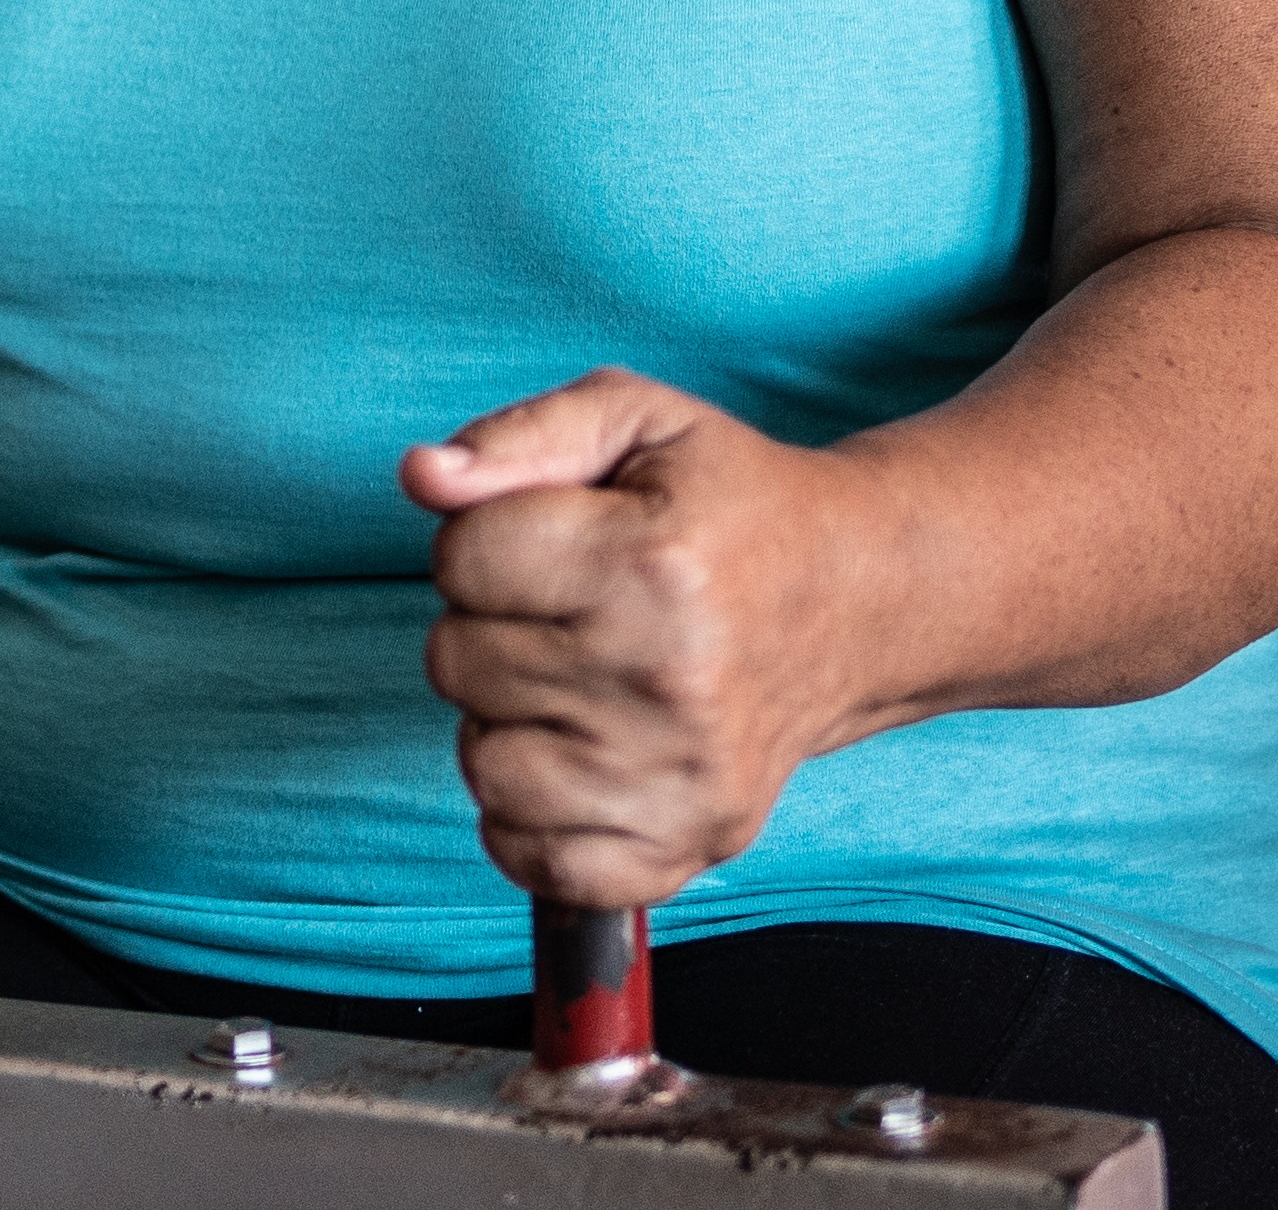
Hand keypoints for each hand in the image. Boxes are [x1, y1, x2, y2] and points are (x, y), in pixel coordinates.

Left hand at [405, 369, 899, 909]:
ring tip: (580, 680)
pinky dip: (533, 817)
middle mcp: (668, 678)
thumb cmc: (729, 507)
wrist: (854, 599)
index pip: (458, 560)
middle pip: (456, 663)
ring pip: (483, 765)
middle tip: (575, 610)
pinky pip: (533, 856)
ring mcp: (681, 774)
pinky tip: (581, 759)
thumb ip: (517, 436)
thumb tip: (423, 477)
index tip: (549, 542)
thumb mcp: (635, 422)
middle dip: (493, 627)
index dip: (483, 541)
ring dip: (507, 721)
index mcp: (649, 564)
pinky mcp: (689, 842)